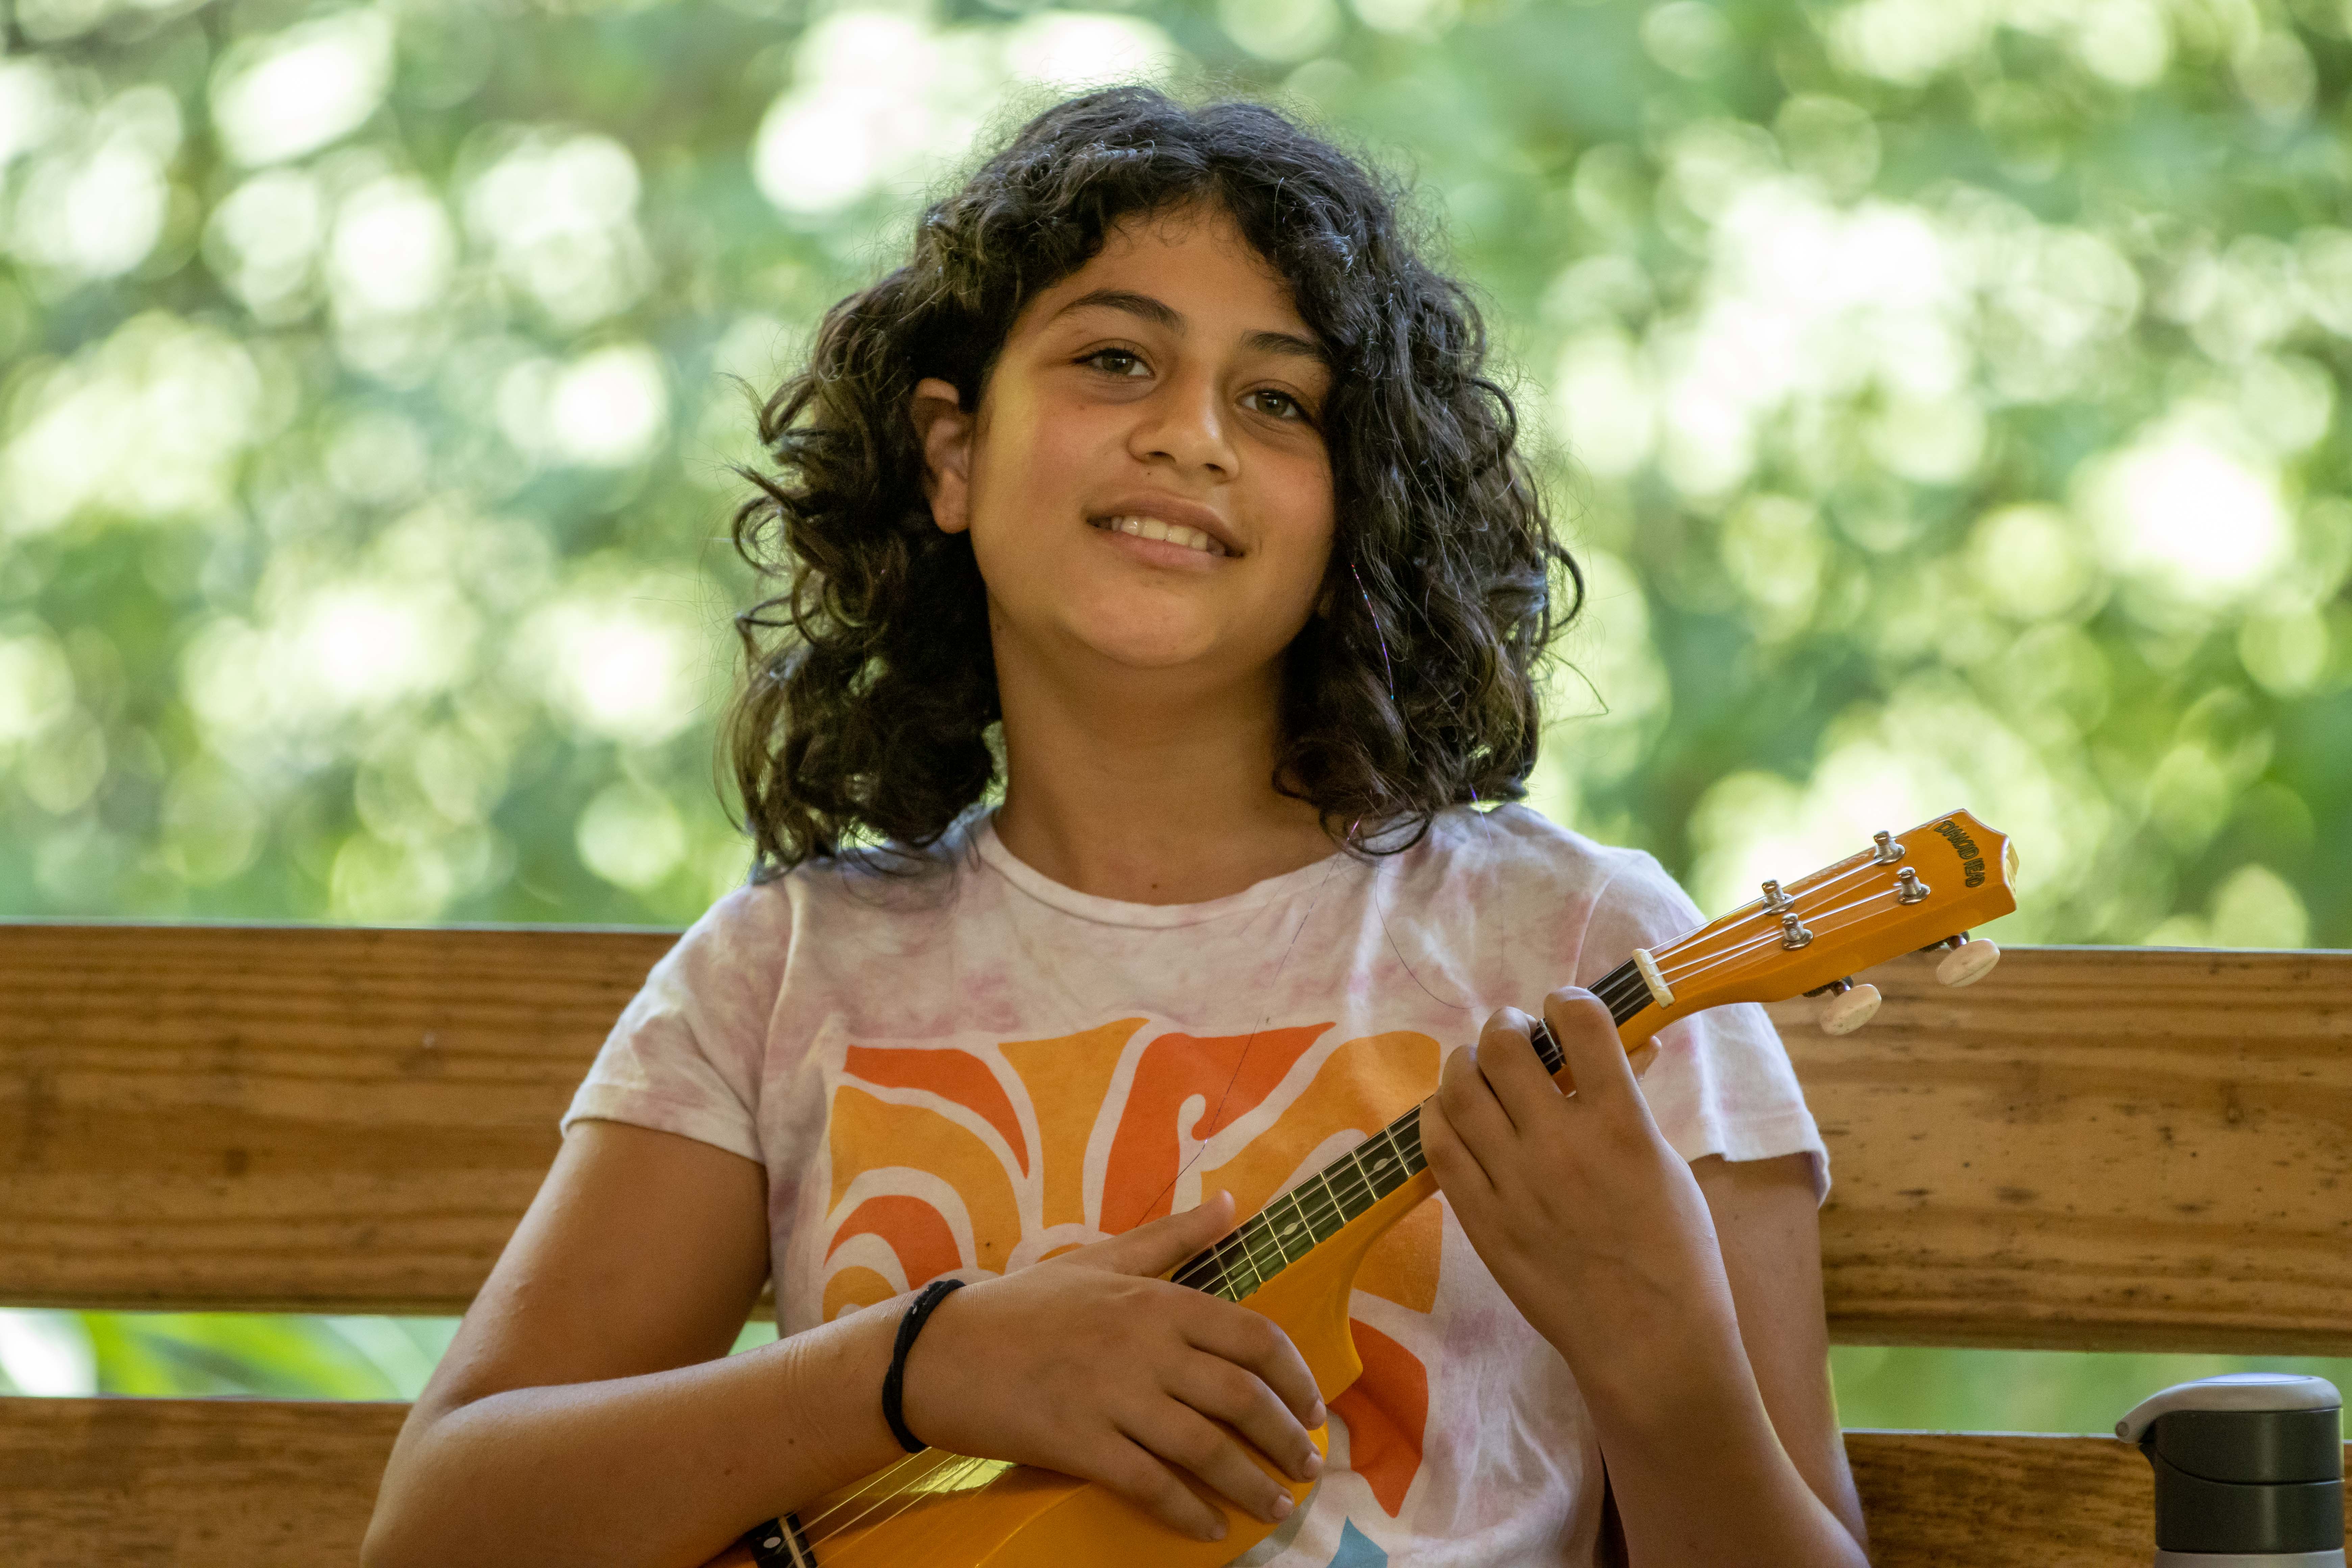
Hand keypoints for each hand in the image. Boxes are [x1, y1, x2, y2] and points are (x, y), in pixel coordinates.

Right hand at [896, 1191, 1325, 1543]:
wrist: (941, 1350)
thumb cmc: (1026, 1305)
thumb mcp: (1103, 1258)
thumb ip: (1173, 1237)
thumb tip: (1231, 1204)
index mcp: (1157, 1301)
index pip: (1253, 1338)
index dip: (1296, 1378)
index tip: (1315, 1410)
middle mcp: (1145, 1347)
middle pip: (1242, 1397)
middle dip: (1288, 1439)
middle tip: (1309, 1467)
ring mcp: (1112, 1397)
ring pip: (1205, 1448)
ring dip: (1252, 1484)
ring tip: (1278, 1505)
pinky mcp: (1079, 1443)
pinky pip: (1150, 1484)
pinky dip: (1189, 1512)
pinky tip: (1210, 1529)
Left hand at [1418, 990, 1742, 1396]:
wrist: (1649, 1341)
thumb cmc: (1674, 1253)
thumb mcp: (1666, 1165)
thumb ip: (1630, 1104)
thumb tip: (1624, 1049)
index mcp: (1621, 1125)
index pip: (1581, 1023)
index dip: (1566, 1003)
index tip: (1562, 1011)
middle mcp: (1561, 1145)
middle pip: (1505, 1047)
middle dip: (1506, 1026)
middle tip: (1514, 1036)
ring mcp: (1515, 1183)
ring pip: (1459, 1089)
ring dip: (1467, 1064)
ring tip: (1480, 1070)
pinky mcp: (1482, 1220)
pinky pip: (1438, 1147)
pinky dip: (1438, 1116)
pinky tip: (1453, 1114)